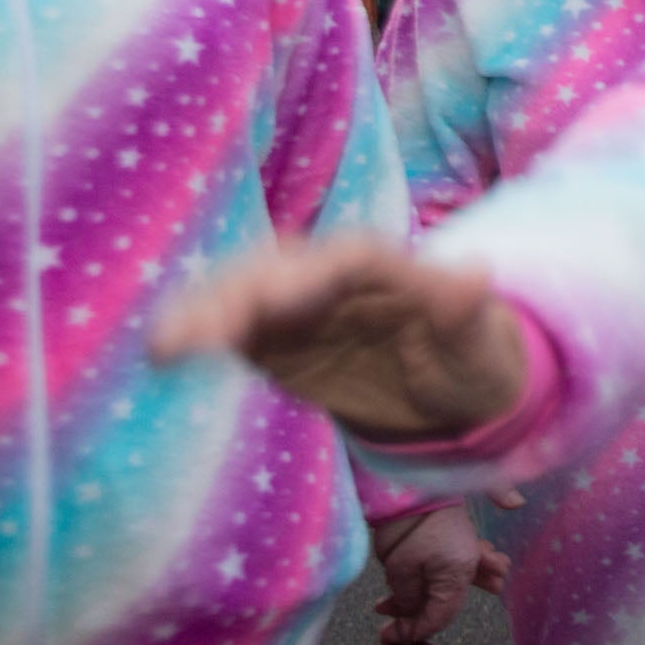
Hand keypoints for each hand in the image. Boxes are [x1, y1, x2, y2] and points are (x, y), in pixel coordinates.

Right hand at [150, 234, 530, 439]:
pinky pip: (229, 329)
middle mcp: (332, 274)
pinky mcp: (272, 336)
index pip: (346, 260)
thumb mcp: (481, 340)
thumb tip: (478, 271)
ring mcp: (296, 303)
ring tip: (165, 345)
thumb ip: (466, 310)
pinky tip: (162, 353)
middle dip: (237, 295)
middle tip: (194, 332)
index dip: (308, 275)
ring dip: (203, 313)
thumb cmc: (471, 354)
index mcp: (387, 266)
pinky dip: (196, 335)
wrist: (447, 385)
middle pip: (280, 271)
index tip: (275, 302)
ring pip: (243, 294)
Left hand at [370, 504, 510, 643]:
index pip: (440, 616)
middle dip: (416, 618)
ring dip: (416, 601)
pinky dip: (424, 586)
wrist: (411, 487)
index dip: (414, 631)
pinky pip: (445, 573)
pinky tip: (397, 595)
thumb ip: (407, 598)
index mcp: (458, 574)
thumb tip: (406, 617)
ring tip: (385, 606)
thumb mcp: (401, 570)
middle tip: (388, 627)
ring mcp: (460, 554)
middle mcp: (465, 567)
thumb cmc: (408, 526)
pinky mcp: (450, 544)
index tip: (389, 637)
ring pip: (445, 589)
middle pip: (445, 605)